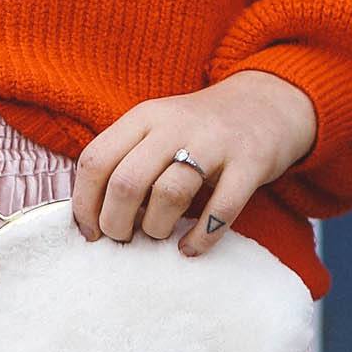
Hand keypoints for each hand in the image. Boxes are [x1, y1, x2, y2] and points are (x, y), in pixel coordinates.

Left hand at [71, 72, 317, 258]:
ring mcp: (214, 143)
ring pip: (169, 195)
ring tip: (159, 235)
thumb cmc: (199, 130)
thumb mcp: (157, 129)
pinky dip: (200, 238)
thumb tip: (91, 217)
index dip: (84, 204)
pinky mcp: (249, 163)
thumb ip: (125, 160)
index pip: (96, 160)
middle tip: (124, 237)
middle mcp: (175, 125)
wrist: (267, 104)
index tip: (91, 231)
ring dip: (156, 229)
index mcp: (144, 117)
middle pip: (126, 182)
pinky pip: (220, 210)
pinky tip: (190, 246)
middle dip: (116, 223)